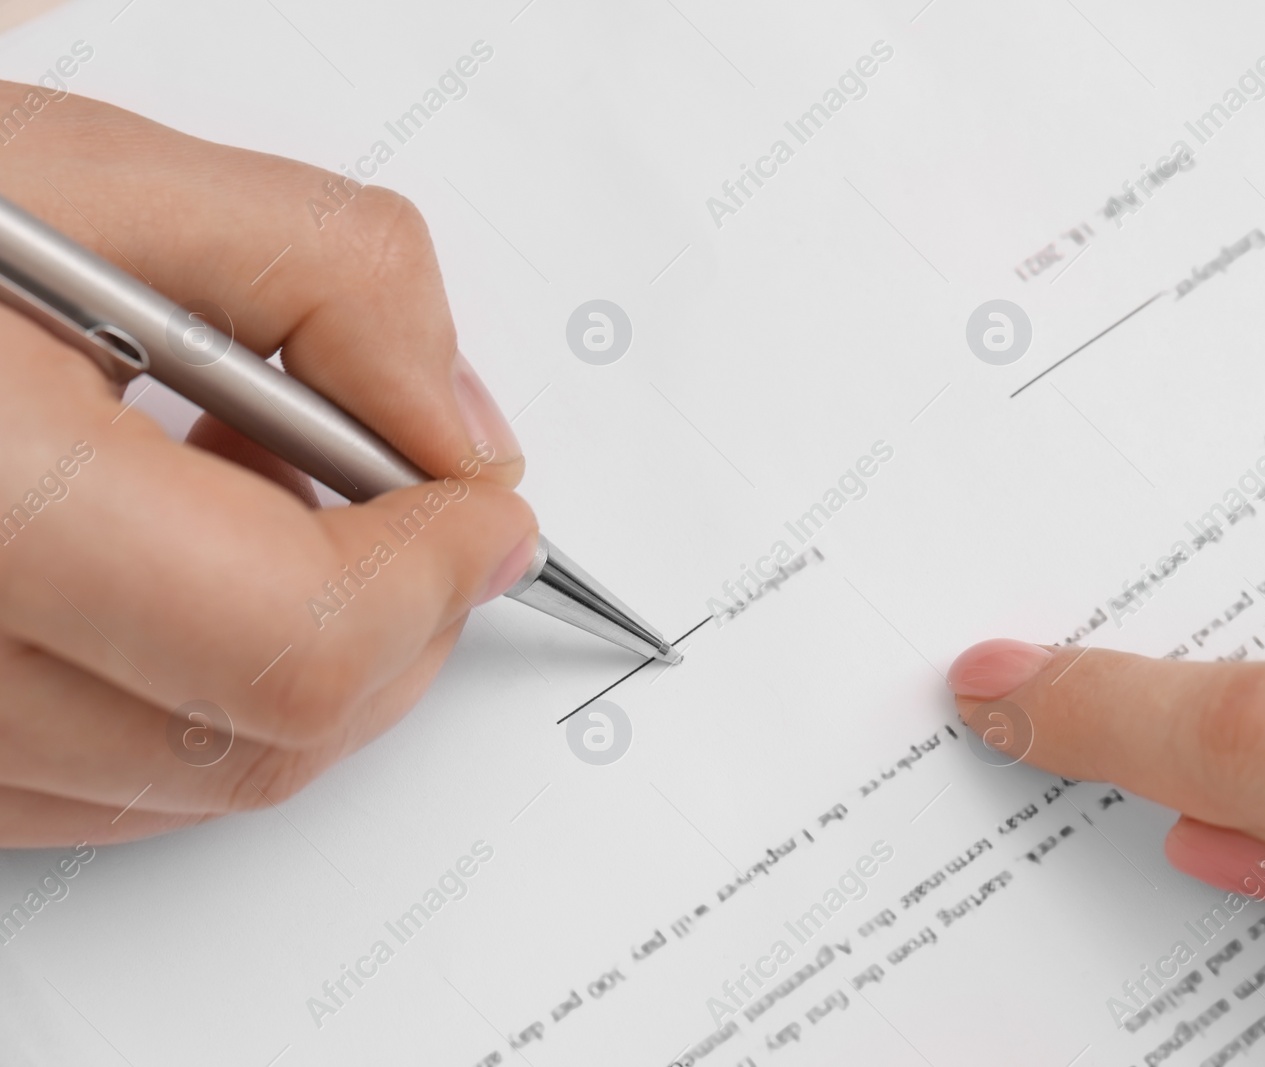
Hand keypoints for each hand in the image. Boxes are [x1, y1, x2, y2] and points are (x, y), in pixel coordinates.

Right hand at [0, 84, 537, 844]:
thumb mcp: (94, 179)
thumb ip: (329, 280)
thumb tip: (461, 430)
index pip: (294, 639)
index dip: (435, 577)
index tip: (486, 513)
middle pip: (254, 740)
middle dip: (394, 629)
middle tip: (425, 517)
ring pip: (182, 782)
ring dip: (298, 660)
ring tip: (271, 503)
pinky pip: (92, 787)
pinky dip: (192, 693)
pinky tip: (179, 563)